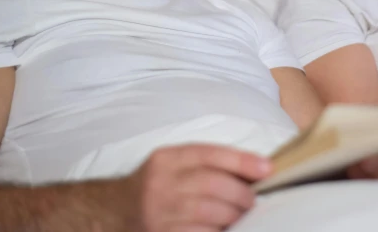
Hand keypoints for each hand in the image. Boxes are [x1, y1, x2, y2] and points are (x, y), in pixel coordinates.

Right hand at [128, 144, 271, 231]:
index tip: (267, 169)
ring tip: (241, 218)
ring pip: (210, 213)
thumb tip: (254, 170)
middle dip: (242, 194)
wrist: (110, 214)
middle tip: (253, 201)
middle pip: (214, 184)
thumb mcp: (171, 166)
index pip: (210, 154)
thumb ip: (204, 164)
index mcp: (166, 159)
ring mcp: (158, 213)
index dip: (242, 161)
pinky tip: (225, 230)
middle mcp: (160, 184)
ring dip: (233, 217)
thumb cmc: (153, 188)